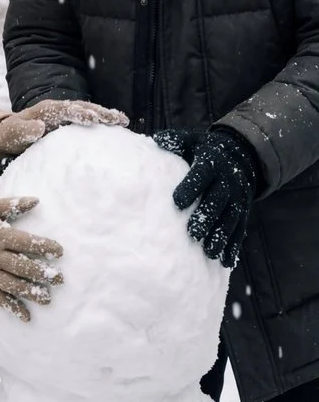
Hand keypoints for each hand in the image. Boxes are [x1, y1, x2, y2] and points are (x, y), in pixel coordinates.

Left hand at [0, 100, 128, 161]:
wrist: (7, 135)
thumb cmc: (10, 136)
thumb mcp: (12, 134)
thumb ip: (24, 131)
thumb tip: (39, 126)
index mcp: (46, 110)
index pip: (67, 110)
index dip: (81, 114)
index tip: (95, 120)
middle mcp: (58, 109)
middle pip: (83, 107)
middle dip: (101, 112)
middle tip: (119, 119)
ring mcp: (64, 115)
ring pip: (88, 111)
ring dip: (105, 115)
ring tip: (124, 121)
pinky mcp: (68, 124)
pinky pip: (87, 121)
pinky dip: (101, 122)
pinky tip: (115, 130)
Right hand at [0, 197, 62, 321]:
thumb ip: (13, 204)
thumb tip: (37, 200)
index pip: (25, 242)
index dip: (43, 246)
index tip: (60, 251)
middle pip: (21, 266)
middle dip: (42, 273)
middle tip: (60, 279)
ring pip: (12, 284)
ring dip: (30, 292)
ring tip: (47, 298)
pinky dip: (12, 307)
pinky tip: (26, 316)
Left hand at [154, 127, 259, 267]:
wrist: (241, 154)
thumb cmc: (205, 150)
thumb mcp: (192, 140)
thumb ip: (175, 141)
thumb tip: (157, 141)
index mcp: (211, 162)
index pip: (201, 174)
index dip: (191, 187)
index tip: (177, 201)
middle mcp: (227, 181)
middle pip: (218, 200)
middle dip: (207, 217)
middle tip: (192, 234)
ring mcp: (238, 198)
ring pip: (230, 218)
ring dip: (221, 236)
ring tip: (209, 253)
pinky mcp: (244, 211)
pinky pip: (240, 229)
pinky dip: (234, 245)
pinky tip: (225, 261)